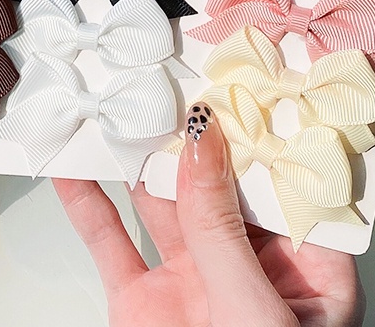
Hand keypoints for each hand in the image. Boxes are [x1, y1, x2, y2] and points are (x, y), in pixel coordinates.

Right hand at [54, 102, 363, 326]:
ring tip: (112, 101)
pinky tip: (70, 165)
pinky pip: (108, 237)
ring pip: (156, 197)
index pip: (281, 174)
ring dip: (132, 151)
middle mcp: (247, 262)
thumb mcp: (251, 303)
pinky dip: (85, 199)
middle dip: (185, 125)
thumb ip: (218, 221)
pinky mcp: (140, 297)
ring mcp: (190, 277)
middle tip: (159, 72)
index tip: (231, 70)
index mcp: (304, 265)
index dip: (257, 121)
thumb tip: (202, 136)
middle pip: (214, 175)